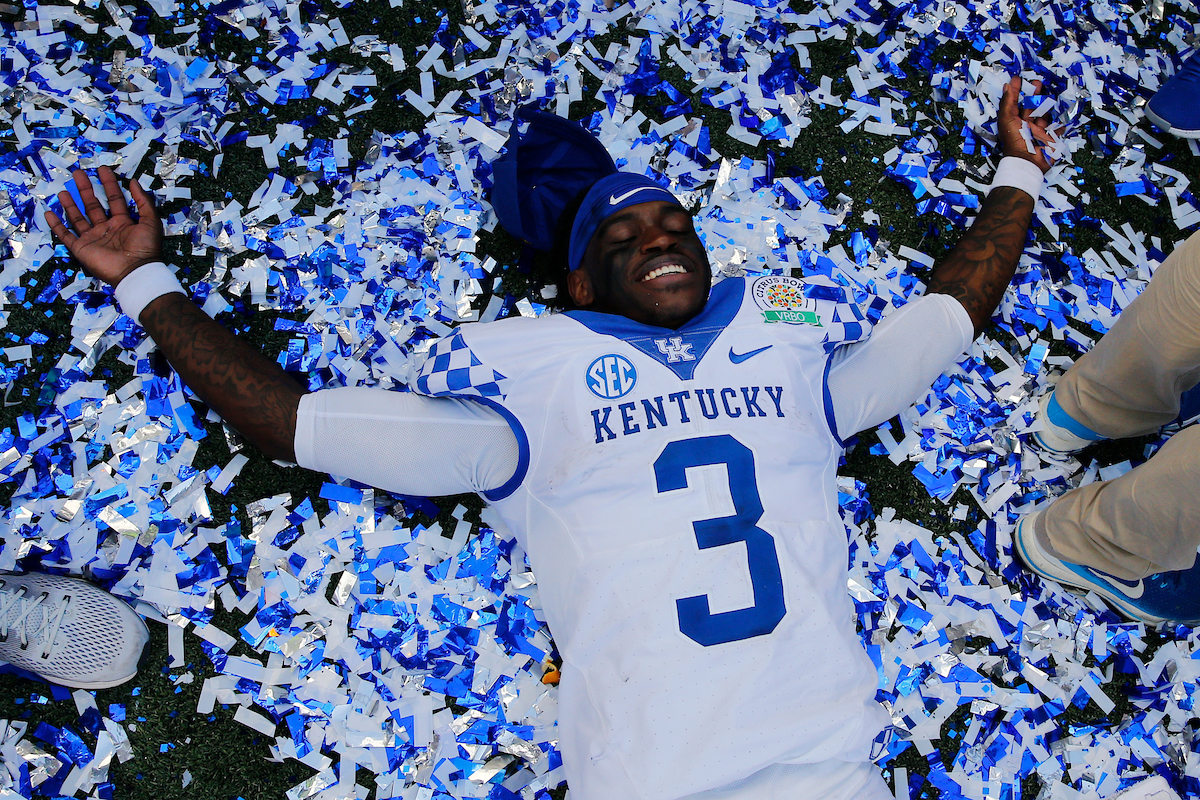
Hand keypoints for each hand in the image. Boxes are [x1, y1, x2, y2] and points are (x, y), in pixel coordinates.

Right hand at [44, 166, 163, 287]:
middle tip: (78, 173)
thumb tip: (134, 181)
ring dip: (70, 204)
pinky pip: (66, 235)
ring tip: (64, 190)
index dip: (109, 184)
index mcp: (123, 223)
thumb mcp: (150, 221)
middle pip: (93, 205)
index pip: (114, 199)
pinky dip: (57, 225)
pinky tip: (50, 212)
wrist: (135, 271)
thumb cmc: (145, 247)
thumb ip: (143, 201)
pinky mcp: (82, 248)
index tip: (102, 169)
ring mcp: (93, 238)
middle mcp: (107, 229)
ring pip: (78, 218)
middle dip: (86, 189)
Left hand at [998, 75, 1055, 173]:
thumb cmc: (1015, 139)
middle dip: (1034, 95)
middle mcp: (1026, 126)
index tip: (1019, 78)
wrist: (1028, 160)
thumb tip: (1006, 85)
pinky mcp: (1051, 137)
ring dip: (1047, 106)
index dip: (1017, 91)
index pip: (1016, 103)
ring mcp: (1039, 131)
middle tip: (1038, 82)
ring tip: (1048, 96)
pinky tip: (1063, 110)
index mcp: (1015, 122)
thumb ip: (1007, 102)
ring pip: (1045, 115)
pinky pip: (1058, 127)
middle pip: (1032, 107)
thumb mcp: (1007, 118)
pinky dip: (1061, 121)